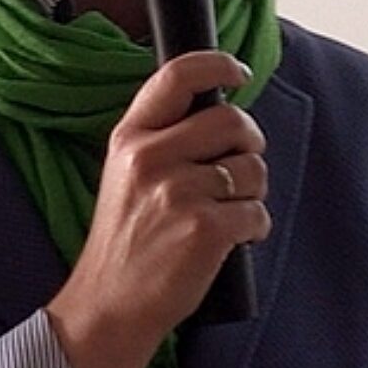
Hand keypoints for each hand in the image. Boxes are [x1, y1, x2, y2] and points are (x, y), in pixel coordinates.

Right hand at [45, 50, 269, 367]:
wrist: (109, 302)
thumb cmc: (125, 241)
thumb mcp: (123, 175)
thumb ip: (161, 140)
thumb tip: (223, 116)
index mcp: (128, 137)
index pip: (175, 77)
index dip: (216, 65)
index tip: (236, 72)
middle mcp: (149, 156)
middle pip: (231, 120)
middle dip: (249, 144)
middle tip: (238, 169)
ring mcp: (176, 191)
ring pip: (252, 169)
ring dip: (252, 192)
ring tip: (226, 213)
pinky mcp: (204, 227)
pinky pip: (257, 213)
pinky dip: (254, 229)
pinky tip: (230, 241)